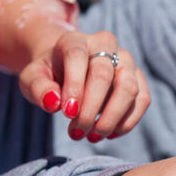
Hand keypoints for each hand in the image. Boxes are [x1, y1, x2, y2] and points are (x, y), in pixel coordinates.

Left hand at [18, 30, 150, 141]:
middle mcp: (106, 45)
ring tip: (93, 136)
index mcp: (75, 40)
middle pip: (105, 74)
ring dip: (111, 118)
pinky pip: (142, 100)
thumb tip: (55, 103)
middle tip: (77, 132)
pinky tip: (108, 134)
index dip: (74, 86)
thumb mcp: (32, 78)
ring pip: (129, 88)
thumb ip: (38, 88)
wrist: (67, 68)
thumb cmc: (49, 74)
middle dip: (91, 108)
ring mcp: (126, 61)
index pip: (77, 57)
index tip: (67, 113)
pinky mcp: (139, 79)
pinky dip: (127, 122)